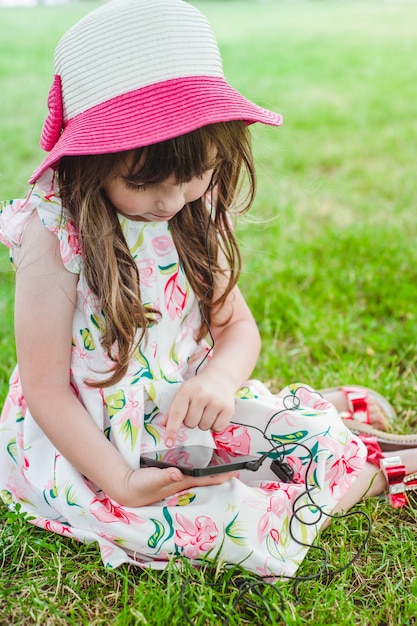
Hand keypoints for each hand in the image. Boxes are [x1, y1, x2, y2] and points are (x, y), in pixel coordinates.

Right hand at [120, 466, 236, 506]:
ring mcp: (179, 479)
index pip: (207, 479)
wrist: (128, 488)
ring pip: (201, 474)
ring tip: (225, 461)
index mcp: (183, 482)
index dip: (222, 476)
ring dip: (213, 470)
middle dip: (222, 472)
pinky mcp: (173, 475)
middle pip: (208, 478)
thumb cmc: (142, 486)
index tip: (237, 471)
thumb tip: (178, 473)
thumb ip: (165, 476)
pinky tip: (202, 460)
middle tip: (237, 464)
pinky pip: (191, 470)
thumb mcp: (153, 479)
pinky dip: (200, 466)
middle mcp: (184, 481)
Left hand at [163, 372, 235, 446]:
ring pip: (204, 427)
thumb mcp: (183, 393)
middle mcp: (201, 395)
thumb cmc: (198, 388)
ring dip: (204, 422)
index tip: (169, 443)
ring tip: (207, 409)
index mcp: (186, 391)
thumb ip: (174, 409)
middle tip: (197, 408)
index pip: (177, 414)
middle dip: (192, 420)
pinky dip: (215, 425)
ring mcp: (216, 401)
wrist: (221, 377)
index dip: (172, 430)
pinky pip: (217, 428)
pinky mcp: (228, 408)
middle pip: (190, 424)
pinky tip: (216, 413)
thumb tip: (165, 425)